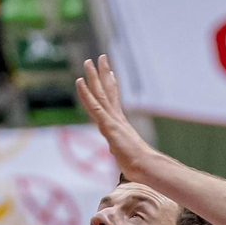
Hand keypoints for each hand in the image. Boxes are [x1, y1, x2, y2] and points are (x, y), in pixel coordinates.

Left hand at [76, 54, 154, 171]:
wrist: (146, 166)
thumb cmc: (140, 165)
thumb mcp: (128, 157)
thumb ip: (125, 155)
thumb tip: (128, 162)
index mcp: (120, 124)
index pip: (114, 101)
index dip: (111, 86)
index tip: (110, 74)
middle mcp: (117, 118)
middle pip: (108, 91)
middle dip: (103, 74)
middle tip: (100, 58)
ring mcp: (112, 120)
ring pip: (100, 94)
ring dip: (93, 77)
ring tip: (88, 61)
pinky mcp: (108, 126)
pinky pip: (94, 106)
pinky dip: (86, 94)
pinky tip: (80, 82)